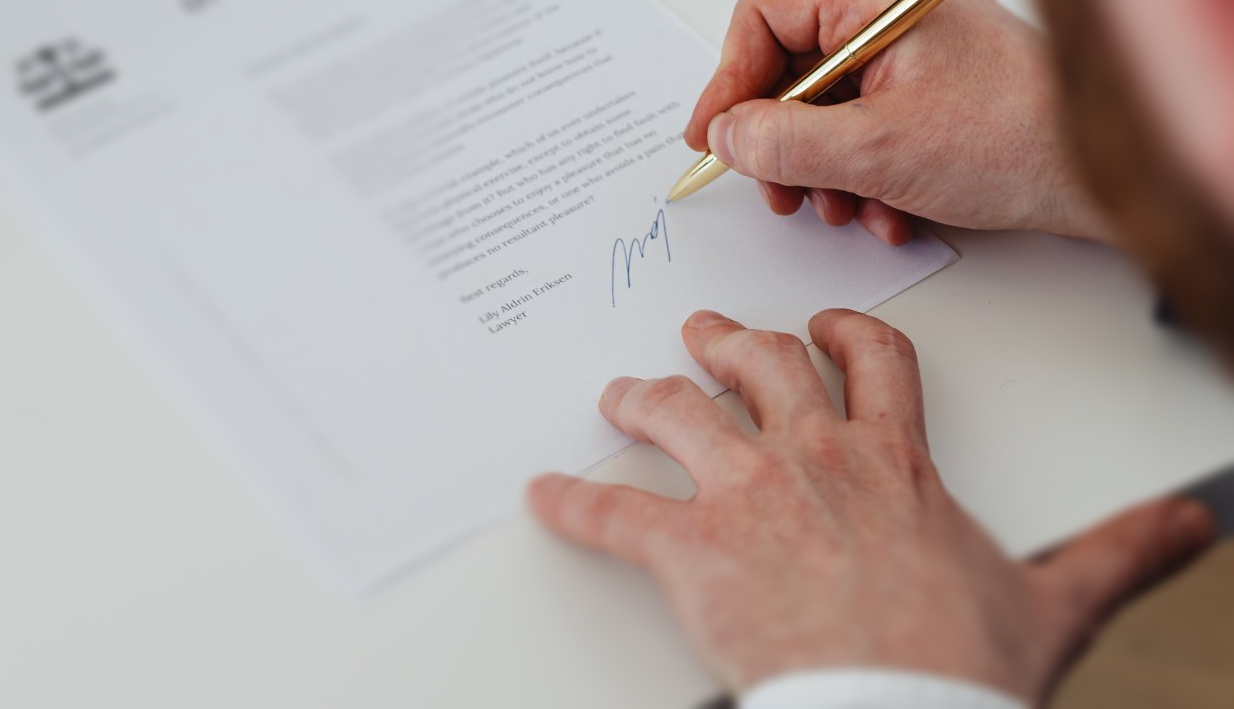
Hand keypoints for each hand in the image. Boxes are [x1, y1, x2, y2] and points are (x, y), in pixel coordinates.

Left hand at [528, 310, 1213, 702]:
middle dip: (724, 343)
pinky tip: (539, 497)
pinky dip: (571, 504)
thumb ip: (1118, 551)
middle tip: (700, 334)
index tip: (820, 325)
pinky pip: (614, 514)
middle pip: (759, 366)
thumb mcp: (1057, 598)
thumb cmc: (962, 661)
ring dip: (642, 399)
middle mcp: (815, 458)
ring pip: (679, 414)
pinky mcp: (691, 553)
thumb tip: (1191, 530)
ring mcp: (746, 496)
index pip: (872, 359)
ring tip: (619, 394)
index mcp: (894, 460)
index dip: (843, 331)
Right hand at [685, 0, 1110, 244]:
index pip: (766, 14)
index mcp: (877, 0)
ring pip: (822, 109)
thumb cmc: (1017, 140)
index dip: (729, 78)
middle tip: (777, 188)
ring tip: (844, 209)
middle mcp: (888, 19)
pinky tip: (884, 212)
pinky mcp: (922, 95)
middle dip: (781, 143)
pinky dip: (860, 177)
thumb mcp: (877, 150)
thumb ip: (784, 142)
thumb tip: (727, 135)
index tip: (713, 133)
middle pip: (790, 69)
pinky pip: (860, 129)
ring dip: (822, 172)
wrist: (1098, 177)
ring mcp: (907, 57)